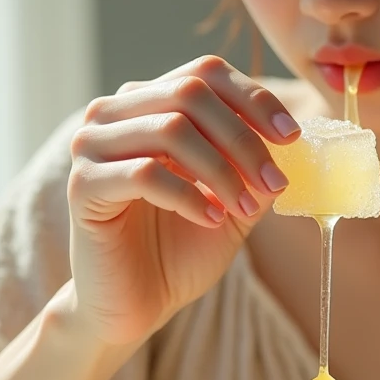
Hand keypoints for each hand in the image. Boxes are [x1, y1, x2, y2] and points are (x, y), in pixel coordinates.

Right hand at [66, 55, 299, 353]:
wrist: (133, 306)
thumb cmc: (179, 249)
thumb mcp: (234, 200)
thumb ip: (257, 166)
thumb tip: (297, 139)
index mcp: (149, 104)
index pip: (205, 73)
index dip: (254, 99)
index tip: (292, 135)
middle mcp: (114, 113)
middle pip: (190, 95)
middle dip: (244, 140)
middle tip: (274, 183)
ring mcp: (91, 146)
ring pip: (169, 130)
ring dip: (221, 171)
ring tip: (245, 208)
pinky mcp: (82, 186)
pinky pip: (145, 175)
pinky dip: (189, 196)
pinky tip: (211, 220)